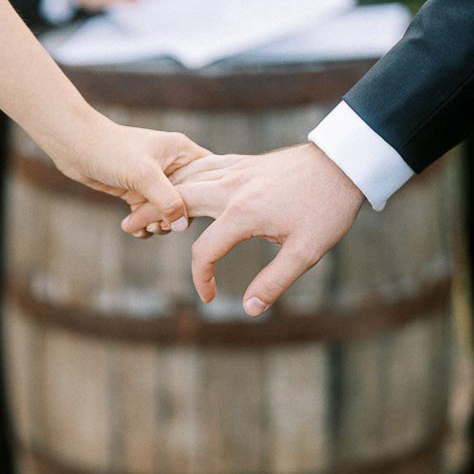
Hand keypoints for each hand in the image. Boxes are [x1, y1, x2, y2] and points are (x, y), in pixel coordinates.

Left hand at [55, 112, 208, 226]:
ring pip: (169, 211)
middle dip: (175, 217)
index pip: (209, 176)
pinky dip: (145, 225)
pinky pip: (150, 214)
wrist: (75, 147)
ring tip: (146, 228)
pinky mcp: (138, 191)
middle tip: (160, 225)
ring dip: (158, 224)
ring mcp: (155, 179)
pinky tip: (135, 230)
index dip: (207, 196)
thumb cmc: (111, 152)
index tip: (197, 213)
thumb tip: (182, 226)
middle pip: (190, 200)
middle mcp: (172, 165)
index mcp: (182, 151)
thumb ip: (167, 200)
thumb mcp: (144, 176)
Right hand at [120, 144, 363, 313]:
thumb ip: (274, 282)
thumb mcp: (306, 252)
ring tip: (144, 203)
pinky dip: (186, 175)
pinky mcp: (244, 162)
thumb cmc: (327, 209)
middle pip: (179, 201)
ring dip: (165, 192)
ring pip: (188, 178)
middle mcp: (232, 189)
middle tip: (128, 227)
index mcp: (243, 214)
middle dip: (152, 215)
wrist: (345, 163)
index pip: (204, 250)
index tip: (208, 297)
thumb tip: (248, 310)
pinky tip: (180, 183)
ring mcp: (236, 171)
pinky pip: (204, 165)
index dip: (200, 278)